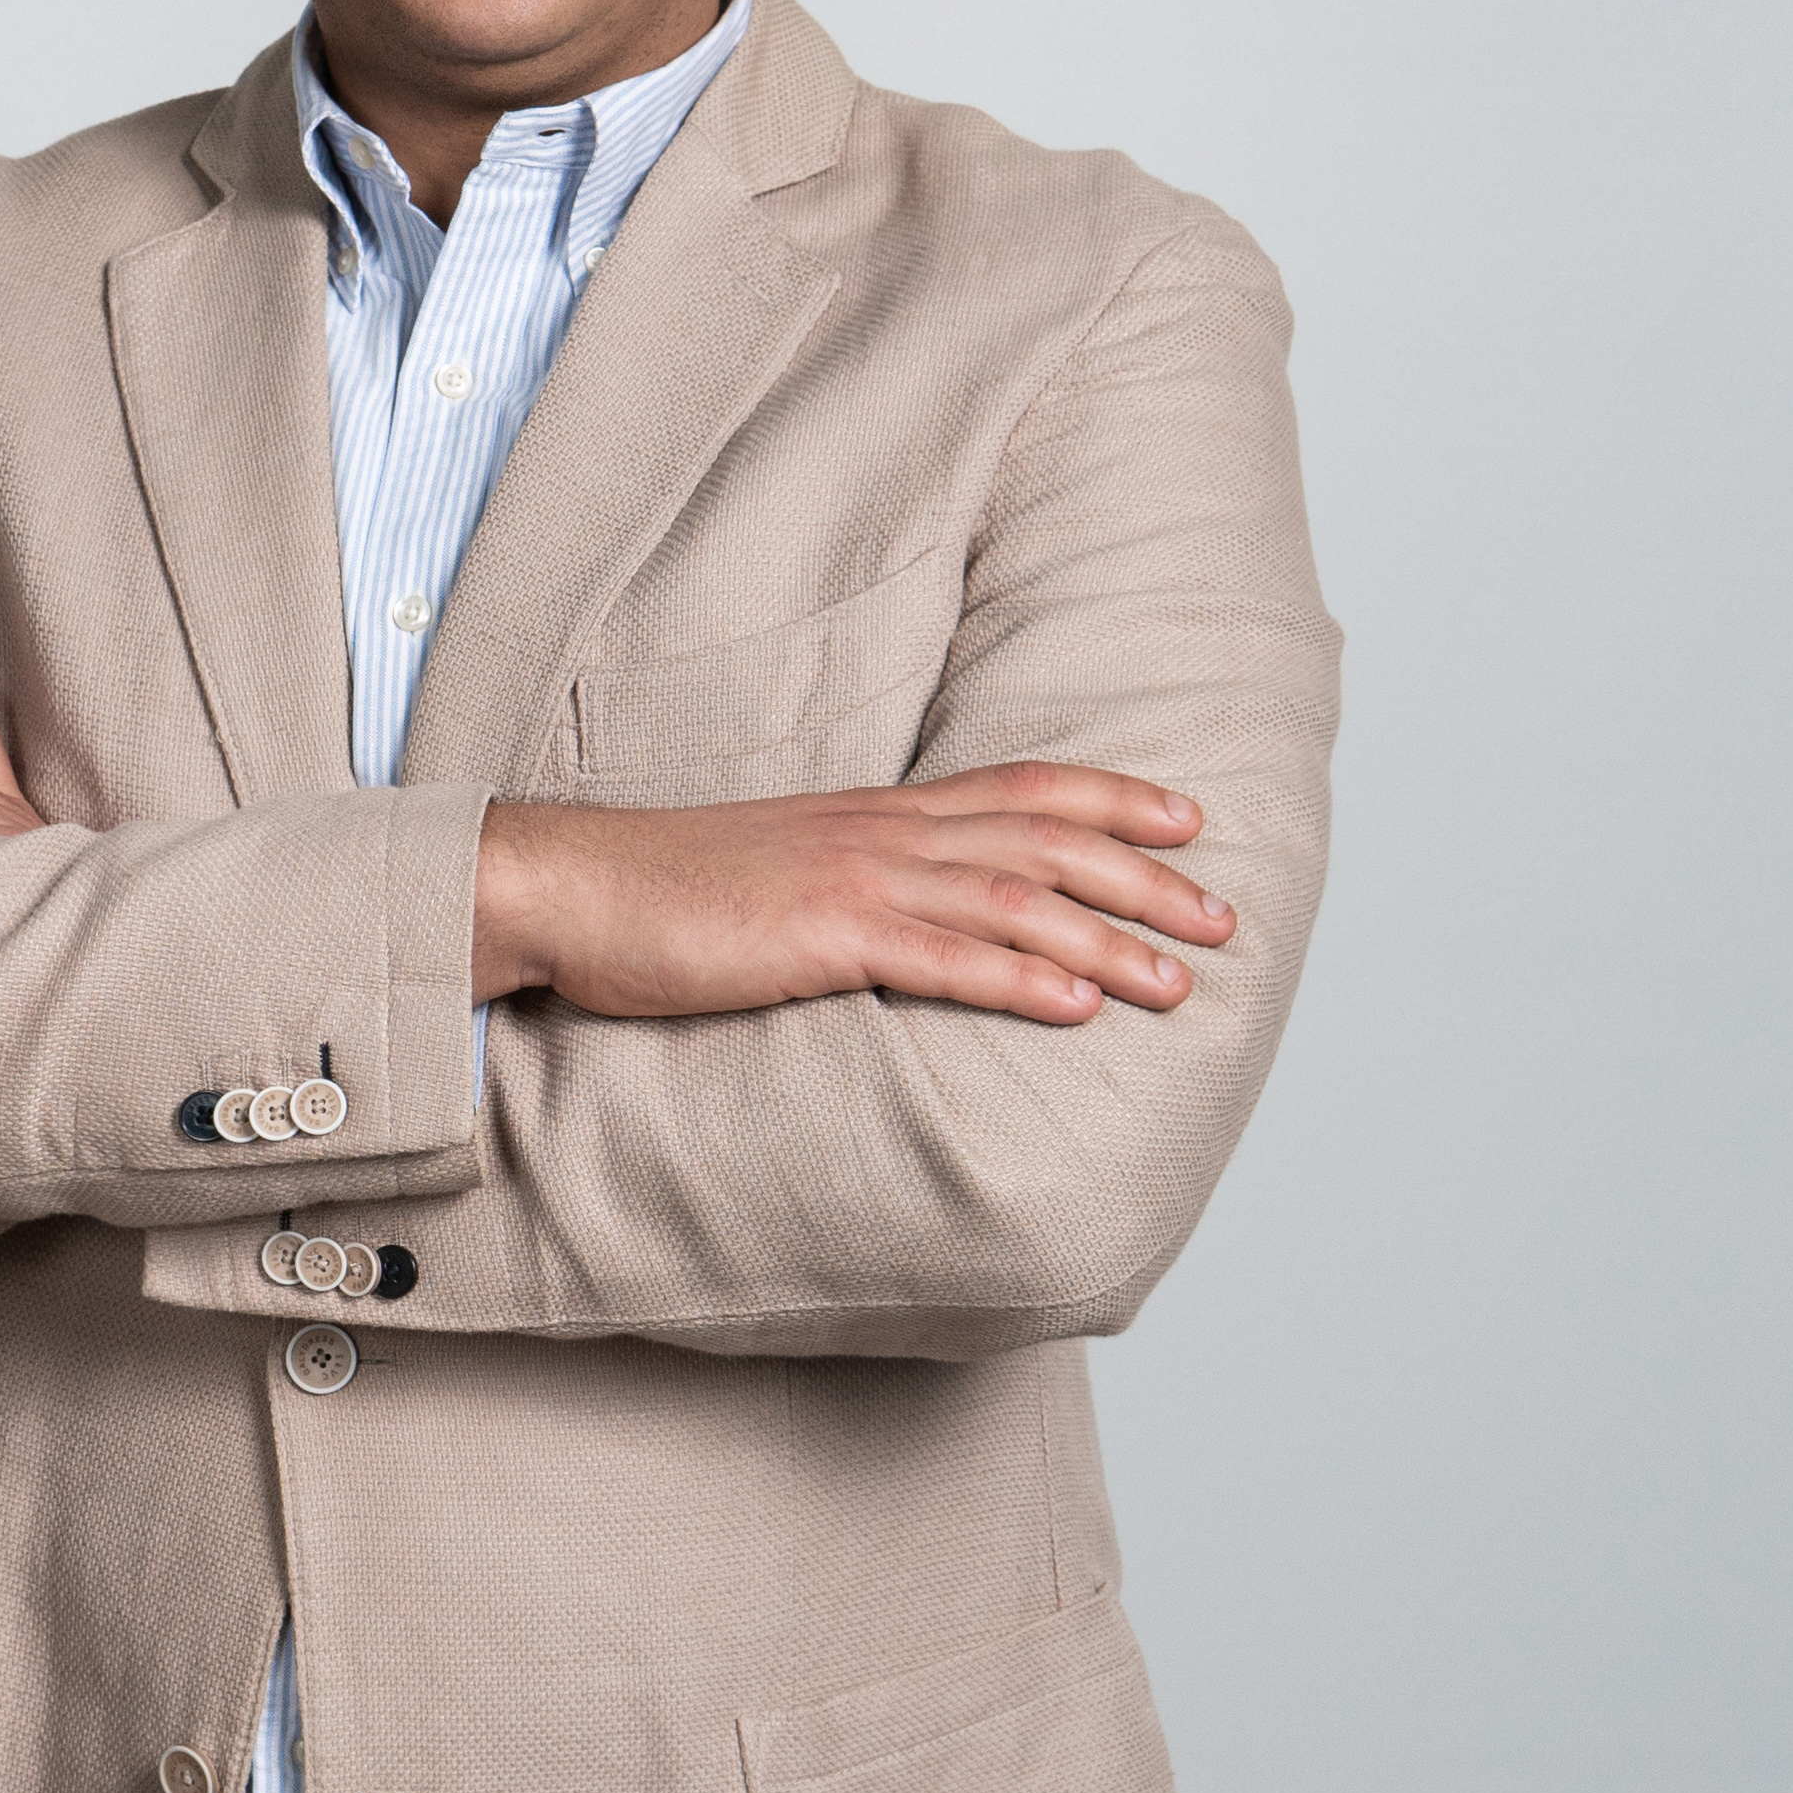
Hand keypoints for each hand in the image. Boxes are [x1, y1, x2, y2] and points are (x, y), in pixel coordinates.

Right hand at [474, 765, 1233, 1022]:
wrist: (568, 885)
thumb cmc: (663, 890)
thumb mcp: (779, 868)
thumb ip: (853, 879)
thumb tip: (908, 914)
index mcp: (875, 814)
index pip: (1022, 788)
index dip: (1113, 799)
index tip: (1189, 818)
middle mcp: (882, 833)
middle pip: (1046, 842)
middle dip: (1146, 877)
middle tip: (1223, 916)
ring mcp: (855, 880)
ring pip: (1015, 901)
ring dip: (1110, 939)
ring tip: (1181, 980)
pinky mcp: (821, 936)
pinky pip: (942, 958)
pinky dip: (1020, 979)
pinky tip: (1078, 1004)